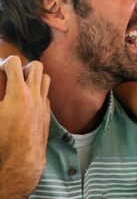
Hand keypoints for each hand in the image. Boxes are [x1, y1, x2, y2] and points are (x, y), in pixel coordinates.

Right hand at [0, 57, 49, 197]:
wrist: (21, 160)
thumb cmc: (2, 140)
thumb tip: (1, 98)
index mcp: (17, 93)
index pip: (14, 62)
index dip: (4, 62)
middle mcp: (33, 95)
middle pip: (36, 66)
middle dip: (23, 66)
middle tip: (13, 76)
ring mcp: (42, 104)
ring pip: (45, 78)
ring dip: (34, 78)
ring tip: (21, 85)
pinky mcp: (46, 114)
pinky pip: (46, 95)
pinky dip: (38, 93)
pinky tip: (28, 102)